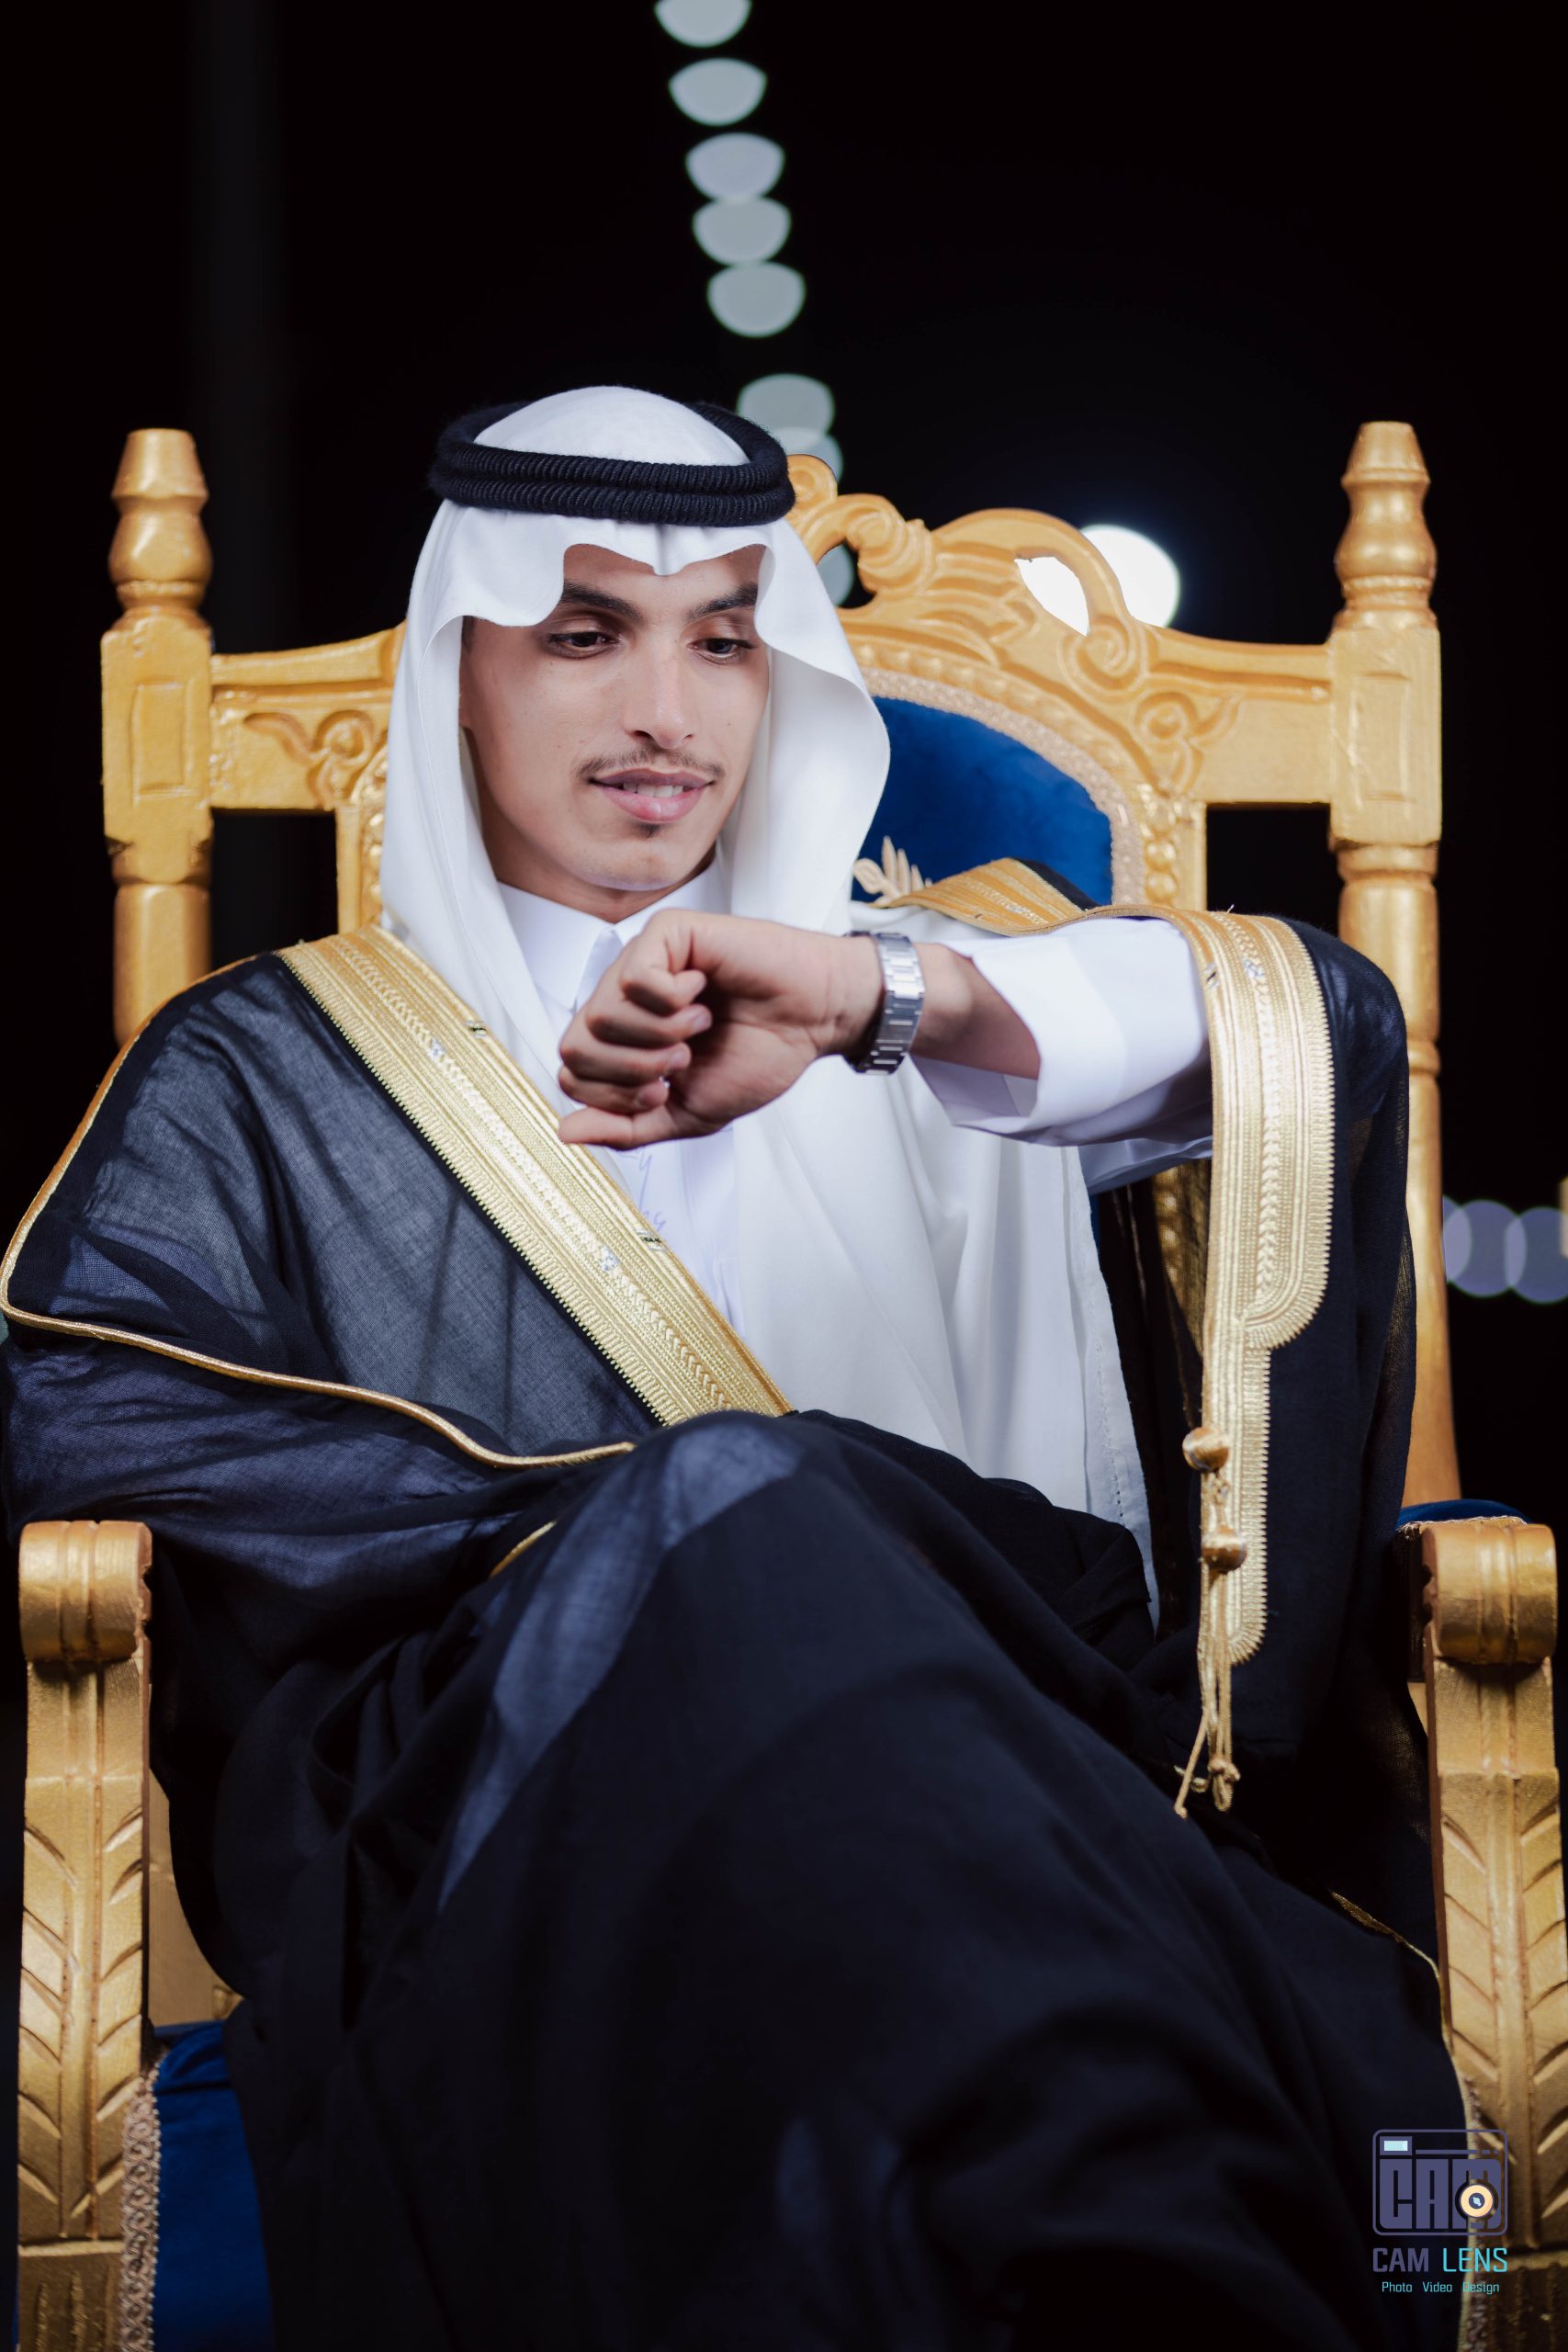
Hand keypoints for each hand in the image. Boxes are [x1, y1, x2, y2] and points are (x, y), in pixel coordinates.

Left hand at [557, 910, 881, 1146]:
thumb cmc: (759, 1055)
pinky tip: (702, 992)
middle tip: (682, 1059)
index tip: (665, 1091)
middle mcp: (623, 998)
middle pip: (576, 1047)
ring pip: (601, 1015)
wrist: (813, 1020)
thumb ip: (627, 1128)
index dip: (616, 1097)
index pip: (573, 1075)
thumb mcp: (687, 1113)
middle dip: (634, 1071)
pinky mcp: (666, 933)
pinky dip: (674, 1000)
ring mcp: (641, 963)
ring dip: (660, 1035)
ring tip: (699, 1024)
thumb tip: (566, 1134)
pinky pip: (636, 978)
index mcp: (623, 1039)